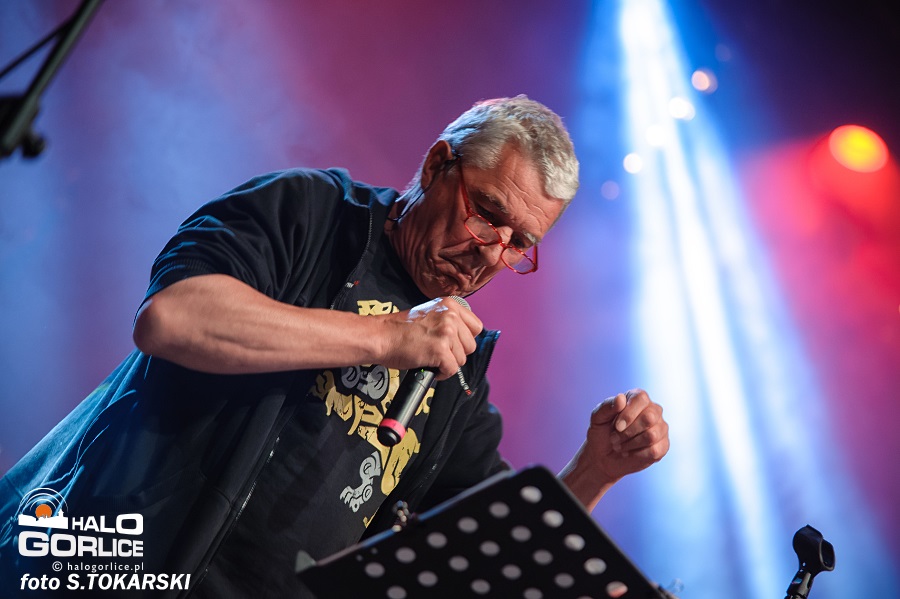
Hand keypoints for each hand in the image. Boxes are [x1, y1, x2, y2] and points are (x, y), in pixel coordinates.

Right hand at [377, 297, 482, 378]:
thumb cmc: (399, 329)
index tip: (452, 343)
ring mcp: (446, 332)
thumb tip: (464, 338)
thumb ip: (448, 321)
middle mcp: (451, 316)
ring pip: (462, 359)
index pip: (476, 327)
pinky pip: (452, 370)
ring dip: (447, 363)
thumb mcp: (429, 314)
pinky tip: (428, 366)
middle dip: (456, 353)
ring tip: (430, 358)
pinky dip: (441, 374)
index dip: (464, 339)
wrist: (380, 336)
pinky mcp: (440, 350)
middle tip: (437, 352)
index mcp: (450, 305)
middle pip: (471, 345)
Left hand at [560, 389, 668, 510]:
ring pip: (654, 433)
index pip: (641, 397)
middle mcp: (653, 411)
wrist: (601, 459)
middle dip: (629, 431)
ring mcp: (661, 430)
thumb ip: (607, 406)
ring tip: (621, 446)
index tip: (615, 427)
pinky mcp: (662, 448)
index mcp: (638, 399)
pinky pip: (656, 450)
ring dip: (632, 443)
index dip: (628, 413)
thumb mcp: (596, 419)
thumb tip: (622, 398)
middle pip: (651, 416)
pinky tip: (630, 454)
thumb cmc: (599, 436)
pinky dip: (639, 454)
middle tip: (616, 439)